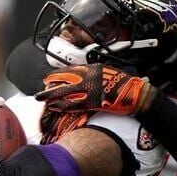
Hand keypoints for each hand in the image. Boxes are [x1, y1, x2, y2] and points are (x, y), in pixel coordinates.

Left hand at [36, 63, 150, 115]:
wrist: (136, 93)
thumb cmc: (124, 83)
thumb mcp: (106, 72)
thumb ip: (93, 73)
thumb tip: (80, 77)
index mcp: (92, 68)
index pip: (69, 70)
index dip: (57, 76)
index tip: (48, 79)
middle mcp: (89, 76)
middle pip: (64, 80)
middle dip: (50, 86)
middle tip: (40, 92)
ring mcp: (90, 89)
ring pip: (66, 93)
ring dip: (53, 97)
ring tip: (43, 101)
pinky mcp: (93, 101)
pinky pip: (75, 104)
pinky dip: (63, 106)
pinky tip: (56, 108)